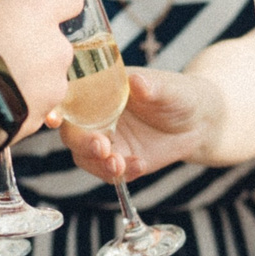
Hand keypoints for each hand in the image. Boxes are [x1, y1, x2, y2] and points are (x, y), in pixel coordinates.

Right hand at [0, 0, 80, 140]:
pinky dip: (19, 106)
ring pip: (46, 78)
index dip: (57, 5)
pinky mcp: (44, 115)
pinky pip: (34, 106)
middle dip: (32, 50)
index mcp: (36, 12)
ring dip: (27, 81)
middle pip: (53, 44)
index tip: (44, 11)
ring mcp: (54, 84)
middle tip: (0, 55)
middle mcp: (55, 46)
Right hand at [59, 66, 224, 180]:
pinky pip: (108, 172)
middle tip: (101, 148)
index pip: (70, 97)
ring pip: (85, 156)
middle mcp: (96, 116)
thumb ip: (151, 87)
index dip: (56, 107)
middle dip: (82, 143)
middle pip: (72, 132)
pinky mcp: (119, 161)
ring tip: (119, 166)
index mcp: (99, 89)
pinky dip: (120, 173)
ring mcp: (106, 140)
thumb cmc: (180, 94)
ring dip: (98, 164)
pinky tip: (138, 166)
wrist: (199, 122)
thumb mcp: (169, 88)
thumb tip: (137, 81)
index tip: (55, 119)